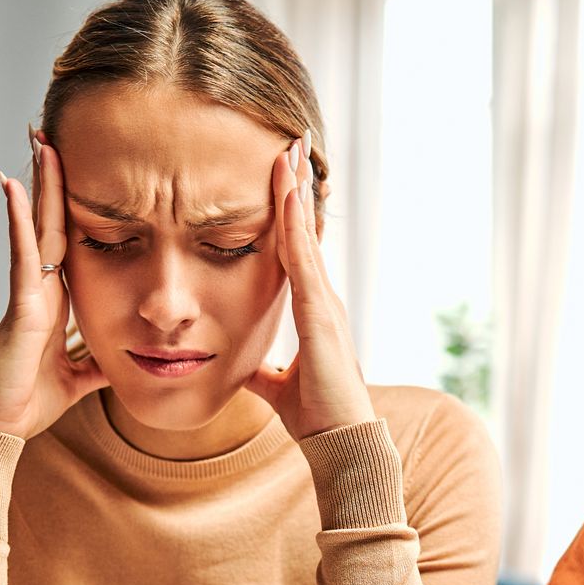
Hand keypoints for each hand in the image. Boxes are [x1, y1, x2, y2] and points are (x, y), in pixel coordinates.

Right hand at [0, 134, 107, 438]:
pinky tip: (14, 185)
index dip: (74, 207)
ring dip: (38, 183)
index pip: (69, 242)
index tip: (82, 169)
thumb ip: (99, 362)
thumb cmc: (27, 402)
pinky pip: (21, 255)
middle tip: (52, 133)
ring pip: (35, 227)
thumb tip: (128, 359)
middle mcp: (40, 288)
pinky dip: (18, 220)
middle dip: (54, 180)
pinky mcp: (20, 307)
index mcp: (56, 300)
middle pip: (51, 222)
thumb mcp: (79, 378)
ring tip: (39, 139)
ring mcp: (27, 293)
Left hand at [245, 134, 375, 438]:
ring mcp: (326, 304)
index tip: (280, 175)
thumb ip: (262, 371)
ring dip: (293, 190)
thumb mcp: (276, 387)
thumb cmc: (318, 418)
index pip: (297, 250)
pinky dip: (292, 223)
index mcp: (314, 312)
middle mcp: (324, 300)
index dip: (288, 212)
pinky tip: (283, 192)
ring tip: (287, 148)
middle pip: (304, 230)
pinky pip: (302, 259)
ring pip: (304, 234)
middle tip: (290, 139)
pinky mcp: (321, 315)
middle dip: (296, 185)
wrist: (341, 445)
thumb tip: (242, 365)